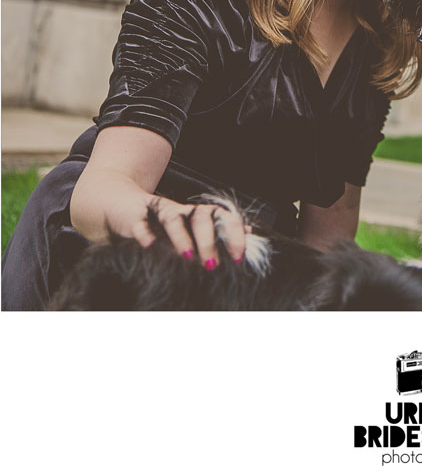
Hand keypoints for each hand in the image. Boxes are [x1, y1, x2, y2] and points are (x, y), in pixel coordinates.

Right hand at [88, 184, 250, 262]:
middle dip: (208, 240)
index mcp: (195, 215)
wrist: (118, 205)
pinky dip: (145, 233)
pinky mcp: (134, 217)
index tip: (239, 259)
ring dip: (181, 235)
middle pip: (200, 216)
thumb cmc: (158, 225)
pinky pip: (140, 223)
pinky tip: (149, 246)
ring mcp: (156, 211)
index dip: (232, 234)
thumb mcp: (187, 229)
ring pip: (173, 216)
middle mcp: (180, 211)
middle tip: (212, 266)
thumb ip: (217, 232)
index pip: (221, 217)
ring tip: (187, 256)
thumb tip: (252, 233)